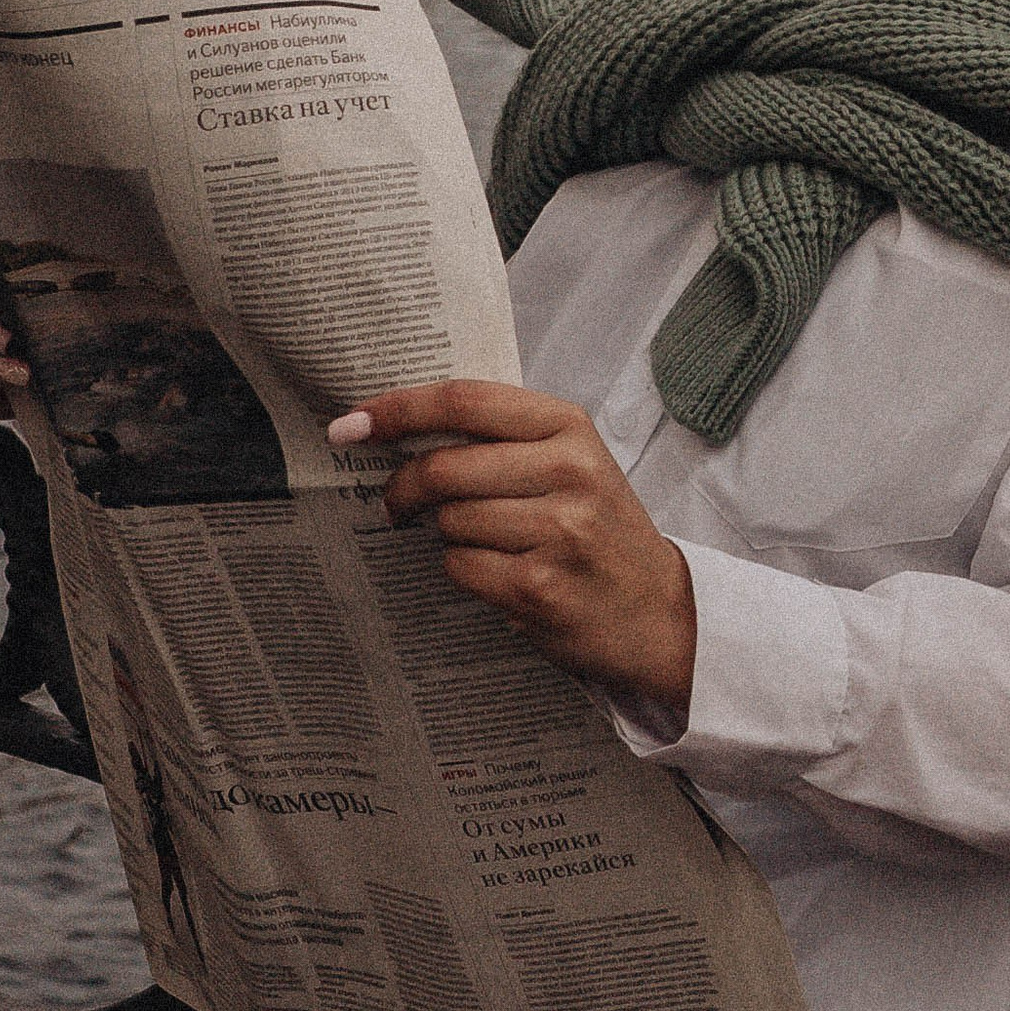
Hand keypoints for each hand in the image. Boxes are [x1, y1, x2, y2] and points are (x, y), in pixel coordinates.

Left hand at [330, 382, 696, 717]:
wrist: (660, 609)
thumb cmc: (601, 529)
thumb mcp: (571, 462)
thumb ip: (503, 439)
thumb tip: (400, 428)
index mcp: (569, 426)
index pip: (465, 401)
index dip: (398, 409)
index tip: (350, 424)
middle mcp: (568, 471)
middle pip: (445, 466)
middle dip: (404, 486)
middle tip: (397, 503)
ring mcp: (557, 530)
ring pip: (450, 520)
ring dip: (446, 534)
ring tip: (484, 542)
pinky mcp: (540, 586)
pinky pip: (461, 567)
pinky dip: (464, 570)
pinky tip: (498, 573)